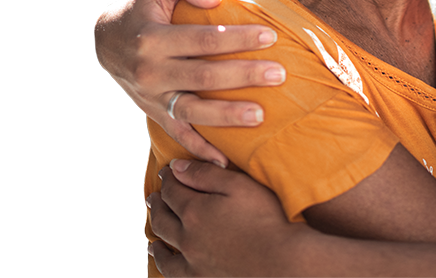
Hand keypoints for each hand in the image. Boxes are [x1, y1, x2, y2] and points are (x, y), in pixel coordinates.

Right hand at [94, 0, 285, 165]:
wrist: (108, 42)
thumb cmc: (144, 10)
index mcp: (153, 39)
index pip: (204, 40)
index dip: (238, 38)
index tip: (270, 36)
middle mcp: (151, 72)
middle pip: (204, 77)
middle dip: (244, 75)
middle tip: (279, 73)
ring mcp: (152, 98)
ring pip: (193, 112)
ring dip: (227, 116)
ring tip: (260, 115)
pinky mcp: (155, 114)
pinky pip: (179, 135)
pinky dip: (201, 150)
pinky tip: (226, 161)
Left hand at [149, 159, 301, 277]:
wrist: (281, 260)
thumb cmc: (266, 218)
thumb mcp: (239, 185)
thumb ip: (206, 174)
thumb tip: (177, 168)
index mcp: (195, 210)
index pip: (173, 190)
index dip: (168, 178)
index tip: (167, 171)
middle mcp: (187, 238)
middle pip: (163, 217)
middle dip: (158, 203)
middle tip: (155, 195)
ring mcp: (191, 262)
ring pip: (163, 247)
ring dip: (156, 233)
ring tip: (154, 227)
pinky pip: (171, 272)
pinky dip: (162, 262)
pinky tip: (162, 258)